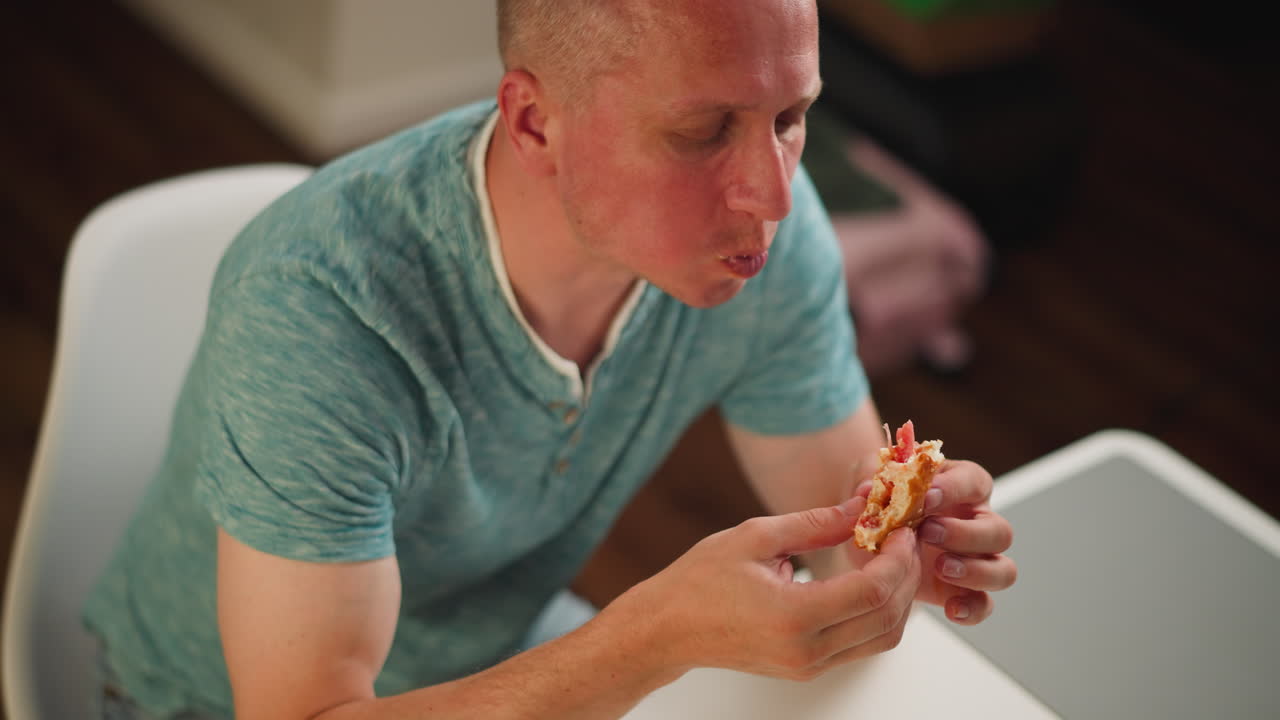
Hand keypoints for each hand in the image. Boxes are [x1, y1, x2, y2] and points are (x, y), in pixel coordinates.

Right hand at [612, 501, 920, 681]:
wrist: (668, 629)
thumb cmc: (700, 581)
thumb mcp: (755, 537)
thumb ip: (815, 523)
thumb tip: (863, 506)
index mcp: (793, 617)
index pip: (873, 591)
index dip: (897, 557)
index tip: (899, 527)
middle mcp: (807, 651)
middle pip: (888, 617)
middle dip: (906, 574)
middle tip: (901, 537)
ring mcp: (810, 666)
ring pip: (883, 638)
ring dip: (897, 597)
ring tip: (888, 557)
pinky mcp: (809, 669)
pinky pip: (863, 645)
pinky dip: (878, 612)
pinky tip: (868, 579)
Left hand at [853, 460, 1016, 624]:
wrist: (874, 535)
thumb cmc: (885, 502)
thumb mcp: (875, 488)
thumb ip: (873, 488)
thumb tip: (867, 492)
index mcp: (962, 487)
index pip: (974, 482)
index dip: (954, 488)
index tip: (924, 497)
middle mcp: (978, 523)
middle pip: (1000, 531)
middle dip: (965, 533)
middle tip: (928, 533)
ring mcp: (976, 560)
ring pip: (1004, 570)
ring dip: (976, 571)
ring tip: (941, 568)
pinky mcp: (965, 591)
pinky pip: (984, 604)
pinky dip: (972, 609)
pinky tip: (951, 609)